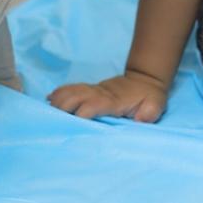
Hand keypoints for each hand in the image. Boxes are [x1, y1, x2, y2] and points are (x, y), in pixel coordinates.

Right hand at [48, 70, 169, 122]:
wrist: (146, 80)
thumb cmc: (149, 97)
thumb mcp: (155, 106)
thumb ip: (148, 113)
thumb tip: (140, 119)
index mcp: (114, 101)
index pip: (94, 105)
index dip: (83, 112)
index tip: (73, 121)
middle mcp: (100, 93)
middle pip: (77, 96)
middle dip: (63, 106)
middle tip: (52, 120)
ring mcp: (94, 90)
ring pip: (72, 91)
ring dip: (58, 99)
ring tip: (46, 110)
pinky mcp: (91, 90)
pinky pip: (72, 88)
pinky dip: (60, 92)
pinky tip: (49, 99)